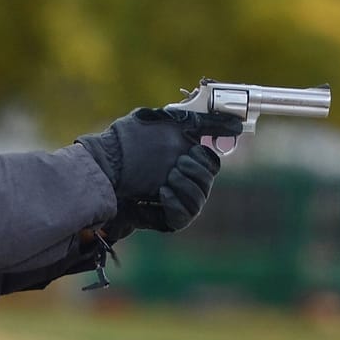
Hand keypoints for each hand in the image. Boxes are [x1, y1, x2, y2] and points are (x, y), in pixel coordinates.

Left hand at [76, 107, 242, 232]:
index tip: (192, 149)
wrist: (103, 166)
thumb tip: (237, 123)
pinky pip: (183, 217)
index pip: (212, 164)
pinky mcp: (163, 219)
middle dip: (195, 172)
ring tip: (168, 178)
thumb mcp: (167, 123)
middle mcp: (182, 183)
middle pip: (208, 183)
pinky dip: (176, 203)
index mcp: (185, 160)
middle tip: (176, 165)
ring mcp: (173, 202)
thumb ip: (203, 120)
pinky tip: (163, 193)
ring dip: (187, 186)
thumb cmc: (132, 142)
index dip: (205, 158)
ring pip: (198, 201)